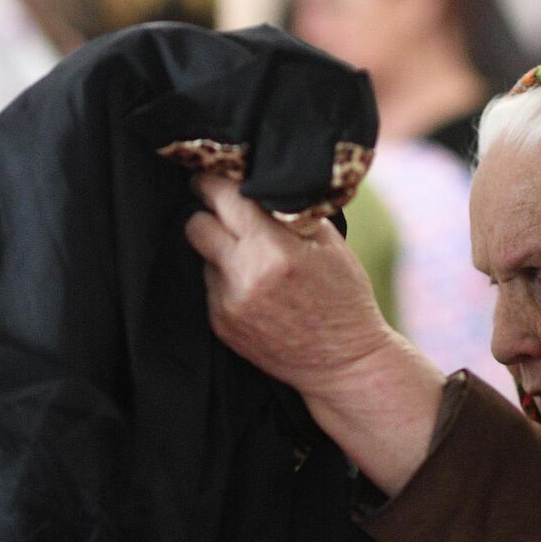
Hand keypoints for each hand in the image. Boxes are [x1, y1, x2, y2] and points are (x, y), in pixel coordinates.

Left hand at [184, 173, 400, 400]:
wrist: (343, 363)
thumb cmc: (344, 300)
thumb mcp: (330, 244)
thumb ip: (290, 211)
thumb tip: (257, 181)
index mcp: (273, 249)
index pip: (223, 197)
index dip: (215, 181)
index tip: (214, 177)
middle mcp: (244, 276)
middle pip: (196, 224)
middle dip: (208, 213)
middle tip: (223, 210)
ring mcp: (228, 303)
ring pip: (202, 256)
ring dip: (221, 250)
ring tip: (253, 259)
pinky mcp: (220, 324)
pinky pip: (210, 285)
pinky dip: (227, 279)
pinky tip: (255, 288)